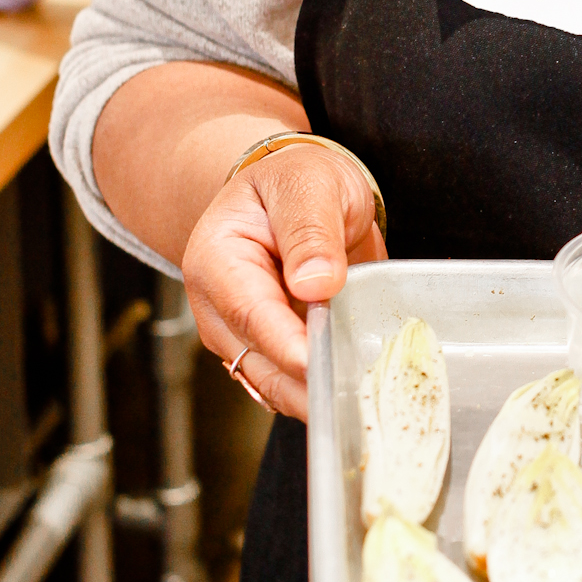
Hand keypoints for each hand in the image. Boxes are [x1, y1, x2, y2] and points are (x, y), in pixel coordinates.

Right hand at [181, 143, 385, 421]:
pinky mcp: (271, 354)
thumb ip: (311, 230)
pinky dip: (323, 394)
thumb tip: (316, 283)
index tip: (322, 364)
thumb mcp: (309, 185)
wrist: (297, 195)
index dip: (287, 345)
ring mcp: (242, 336)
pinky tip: (356, 393)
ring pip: (276, 387)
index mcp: (218, 260)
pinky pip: (295, 386)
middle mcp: (219, 307)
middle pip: (260, 362)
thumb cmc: (296, 183)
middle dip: (307, 384)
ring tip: (363, 398)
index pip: (251, 313)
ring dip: (317, 397)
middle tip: (357, 394)